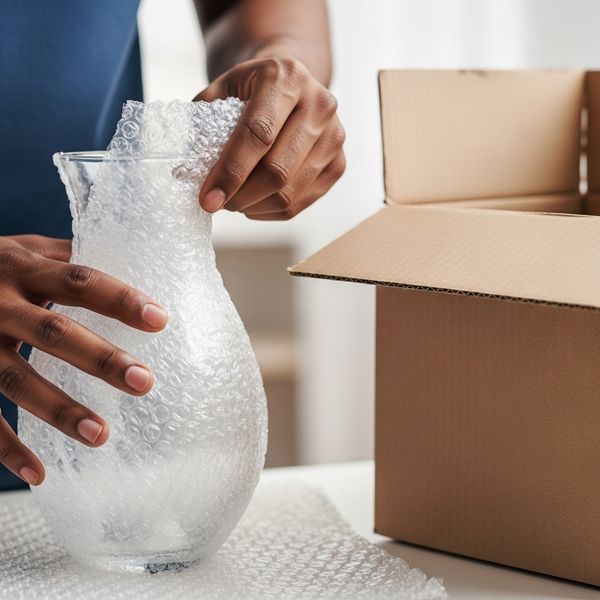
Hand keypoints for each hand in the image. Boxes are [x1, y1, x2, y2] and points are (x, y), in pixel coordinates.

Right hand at [0, 235, 167, 485]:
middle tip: (144, 382)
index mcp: (23, 268)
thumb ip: (66, 258)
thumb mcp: (22, 250)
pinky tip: (38, 473)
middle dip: (99, 359)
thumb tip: (132, 257)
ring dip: (59, 410)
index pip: (79, 281)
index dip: (119, 299)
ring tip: (101, 436)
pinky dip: (6, 448)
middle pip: (53, 333)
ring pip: (15, 379)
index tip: (160, 320)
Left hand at [195, 57, 345, 219]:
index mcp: (286, 78)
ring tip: (234, 201)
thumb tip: (183, 172)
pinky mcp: (339, 163)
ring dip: (254, 206)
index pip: (258, 134)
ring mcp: (334, 136)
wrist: (294, 83)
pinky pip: (301, 204)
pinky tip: (254, 202)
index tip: (207, 199)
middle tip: (217, 203)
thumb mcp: (223, 89)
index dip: (231, 172)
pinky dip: (271, 211)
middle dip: (240, 196)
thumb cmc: (252, 90)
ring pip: (289, 193)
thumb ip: (203, 123)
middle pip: (277, 170)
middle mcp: (319, 104)